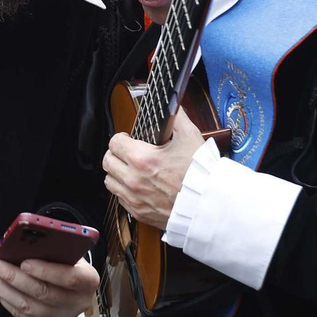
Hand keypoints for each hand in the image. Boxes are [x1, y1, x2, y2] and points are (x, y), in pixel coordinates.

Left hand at [0, 257, 98, 316]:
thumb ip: (53, 250)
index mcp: (88, 280)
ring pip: (29, 307)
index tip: (23, 262)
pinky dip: (6, 300)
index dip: (46, 271)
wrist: (77, 284)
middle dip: (12, 277)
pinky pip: (23, 316)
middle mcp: (78, 303)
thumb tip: (21, 244)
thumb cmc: (69, 261)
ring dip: (2, 289)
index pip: (68, 278)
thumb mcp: (69, 252)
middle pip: (43, 293)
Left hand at [103, 111, 205, 228]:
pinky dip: (124, 191)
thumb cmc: (200, 173)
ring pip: (110, 181)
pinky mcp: (139, 212)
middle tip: (127, 153)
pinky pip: (120, 199)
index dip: (121, 137)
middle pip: (108, 162)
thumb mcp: (190, 137)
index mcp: (142, 159)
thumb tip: (171, 103)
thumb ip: (176, 116)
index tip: (129, 139)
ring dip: (117, 173)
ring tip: (129, 169)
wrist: (208, 204)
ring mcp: (135, 198)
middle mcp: (133, 180)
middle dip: (116, 154)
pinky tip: (137, 186)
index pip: (114, 143)